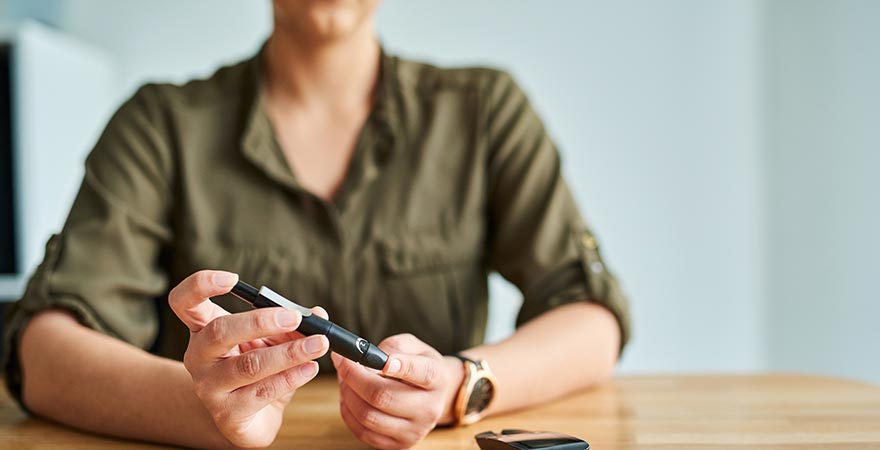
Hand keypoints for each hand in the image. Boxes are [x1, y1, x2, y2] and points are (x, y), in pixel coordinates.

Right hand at [169, 270, 329, 447]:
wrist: (248, 419)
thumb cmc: (256, 371)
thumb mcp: (270, 341)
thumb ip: (289, 325)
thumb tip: (317, 314)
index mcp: (202, 329)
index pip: (184, 301)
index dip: (202, 285)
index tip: (233, 279)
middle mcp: (198, 357)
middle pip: (219, 331)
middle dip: (260, 321)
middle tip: (295, 318)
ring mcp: (209, 388)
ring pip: (249, 365)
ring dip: (289, 352)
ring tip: (318, 344)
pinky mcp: (228, 414)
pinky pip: (263, 391)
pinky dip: (291, 377)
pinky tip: (309, 368)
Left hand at [332, 333, 464, 449]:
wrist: (434, 394)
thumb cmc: (418, 365)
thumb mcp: (414, 347)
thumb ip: (393, 347)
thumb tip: (366, 358)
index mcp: (437, 379)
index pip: (422, 373)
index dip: (401, 366)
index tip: (383, 361)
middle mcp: (429, 408)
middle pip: (383, 396)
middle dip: (354, 377)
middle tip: (343, 362)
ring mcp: (414, 430)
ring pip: (368, 416)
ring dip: (347, 395)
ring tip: (344, 380)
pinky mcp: (399, 444)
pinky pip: (363, 432)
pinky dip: (349, 413)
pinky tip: (349, 397)